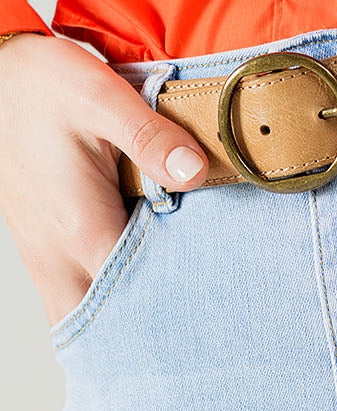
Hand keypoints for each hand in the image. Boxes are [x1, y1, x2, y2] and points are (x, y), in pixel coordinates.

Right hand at [0, 32, 210, 327]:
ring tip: (175, 303)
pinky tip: (142, 282)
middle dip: (157, 326)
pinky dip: (108, 301)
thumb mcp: (102, 97)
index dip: (184, 300)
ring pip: (89, 318)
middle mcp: (57, 256)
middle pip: (114, 323)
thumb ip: (151, 138)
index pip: (142, 296)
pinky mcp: (42, 250)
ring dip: (129, 317)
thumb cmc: (44, 85)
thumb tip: (195, 171)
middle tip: (205, 317)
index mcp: (82, 228)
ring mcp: (45, 258)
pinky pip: (75, 297)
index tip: (220, 301)